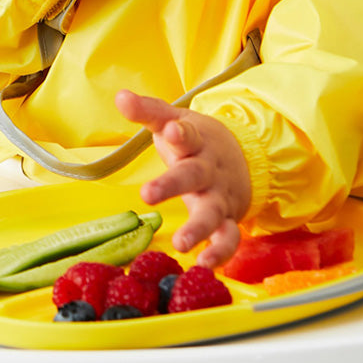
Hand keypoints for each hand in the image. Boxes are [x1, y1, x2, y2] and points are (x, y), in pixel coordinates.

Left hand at [115, 90, 250, 266]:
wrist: (243, 157)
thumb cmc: (196, 140)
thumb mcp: (173, 119)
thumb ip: (147, 111)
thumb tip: (120, 96)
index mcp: (195, 141)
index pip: (187, 134)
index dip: (179, 132)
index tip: (170, 130)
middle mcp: (208, 169)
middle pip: (193, 175)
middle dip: (171, 184)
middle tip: (148, 194)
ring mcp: (219, 196)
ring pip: (212, 213)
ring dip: (198, 229)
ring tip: (181, 243)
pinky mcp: (226, 219)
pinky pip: (228, 238)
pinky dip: (220, 253)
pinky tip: (204, 266)